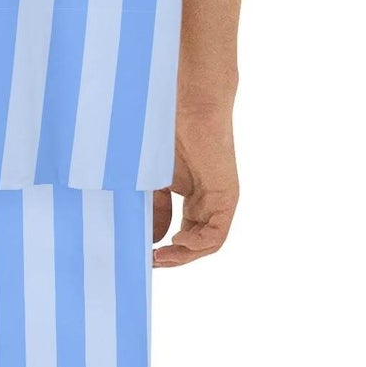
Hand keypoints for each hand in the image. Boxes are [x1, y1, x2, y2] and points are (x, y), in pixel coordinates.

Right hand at [152, 104, 238, 266]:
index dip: (160, 249)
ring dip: (184, 256)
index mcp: (190, 195)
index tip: (139, 256)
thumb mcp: (152, 179)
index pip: (179, 234)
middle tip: (148, 263)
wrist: (186, 103)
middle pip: (192, 243)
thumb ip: (153, 209)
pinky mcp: (227, 196)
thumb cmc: (165, 132)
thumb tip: (151, 242)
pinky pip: (217, 232)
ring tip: (160, 258)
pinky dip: (199, 244)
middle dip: (171, 258)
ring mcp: (217, 200)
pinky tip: (178, 242)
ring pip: (206, 242)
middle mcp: (206, 201)